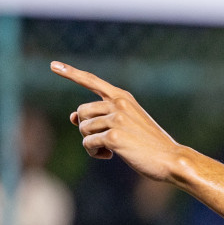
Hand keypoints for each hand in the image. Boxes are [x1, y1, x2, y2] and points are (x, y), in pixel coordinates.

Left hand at [57, 63, 183, 180]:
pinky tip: (111, 155)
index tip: (53, 65)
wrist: (170, 159)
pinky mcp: (113, 136)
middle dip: (87, 129)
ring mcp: (116, 118)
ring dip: (91, 143)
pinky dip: (95, 152)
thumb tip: (73, 118)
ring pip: (83, 129)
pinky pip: (88, 143)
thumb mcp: (125, 124)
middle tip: (105, 141)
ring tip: (110, 149)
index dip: (70, 73)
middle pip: (81, 112)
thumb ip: (101, 117)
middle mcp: (118, 103)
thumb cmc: (148, 143)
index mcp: (122, 97)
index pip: (91, 81)